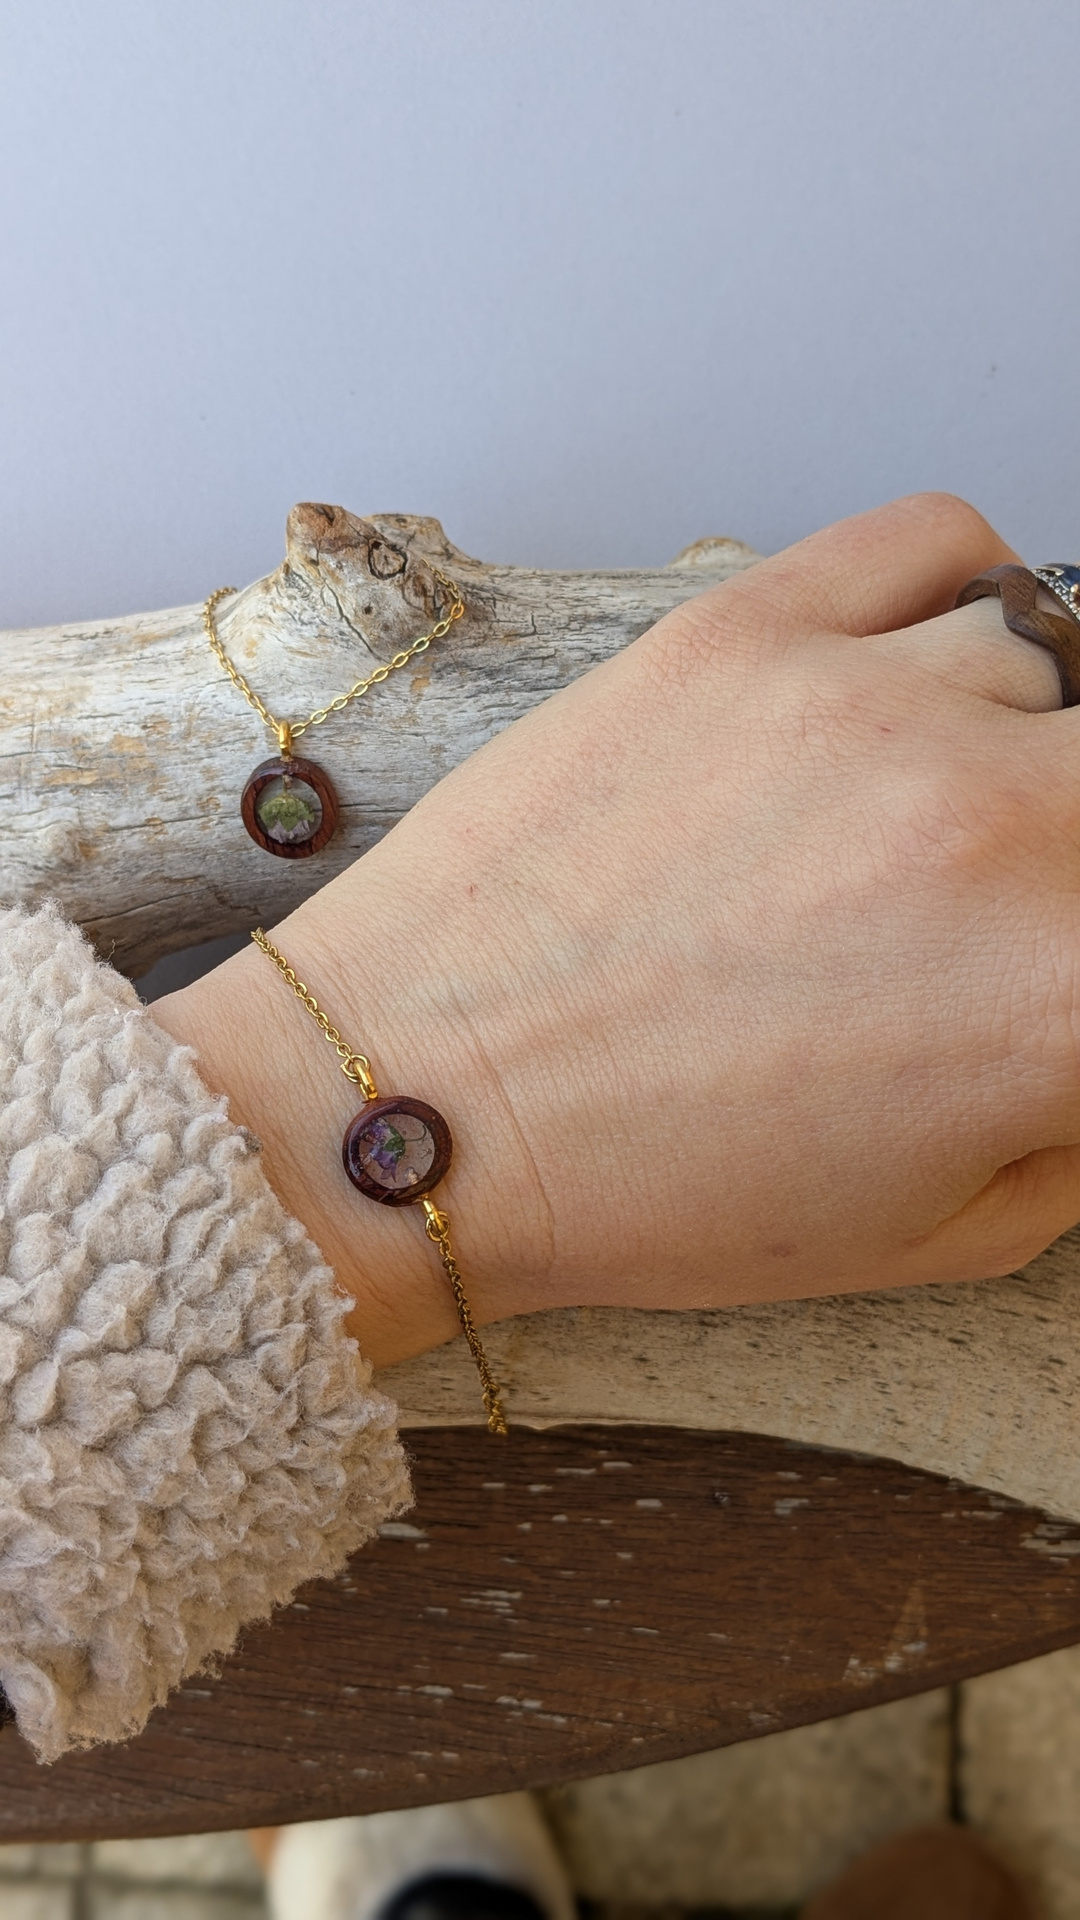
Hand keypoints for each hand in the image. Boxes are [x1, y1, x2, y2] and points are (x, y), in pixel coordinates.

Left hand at [154, 494, 1079, 1365]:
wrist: (421, 1104)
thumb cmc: (651, 1190)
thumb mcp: (938, 1233)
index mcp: (1062, 999)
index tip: (1057, 961)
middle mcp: (990, 827)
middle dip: (1072, 855)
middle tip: (1006, 902)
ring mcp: (867, 705)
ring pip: (1055, 663)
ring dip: (1020, 742)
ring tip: (927, 820)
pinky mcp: (745, 628)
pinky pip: (943, 541)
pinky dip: (971, 592)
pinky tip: (923, 671)